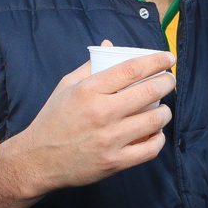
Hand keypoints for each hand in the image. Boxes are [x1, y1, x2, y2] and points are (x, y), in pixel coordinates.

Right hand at [10, 45, 175, 198]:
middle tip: (169, 81)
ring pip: (154, 120)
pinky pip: (150, 149)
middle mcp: (101, 113)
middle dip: (167, 83)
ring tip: (162, 109)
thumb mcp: (66, 86)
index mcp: (89, 90)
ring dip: (165, 112)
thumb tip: (110, 45)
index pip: (132, 69)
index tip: (167, 58)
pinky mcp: (114, 162)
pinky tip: (155, 134)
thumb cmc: (53, 120)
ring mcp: (109, 139)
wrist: (38, 160)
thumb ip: (91, 65)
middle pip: (149, 92)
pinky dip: (158, 140)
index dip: (156, 61)